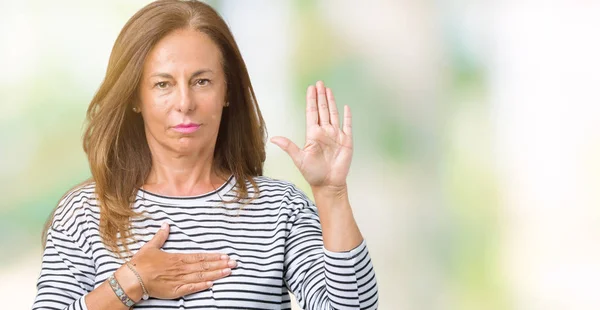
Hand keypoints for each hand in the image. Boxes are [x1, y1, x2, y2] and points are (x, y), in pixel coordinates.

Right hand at [120, 223, 236, 299]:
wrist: (132, 278)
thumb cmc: (141, 262)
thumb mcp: (151, 246)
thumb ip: (161, 236)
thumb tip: (166, 224)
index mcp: (177, 258)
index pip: (200, 256)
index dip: (214, 256)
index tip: (226, 256)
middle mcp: (181, 268)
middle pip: (204, 266)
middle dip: (221, 264)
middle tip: (234, 263)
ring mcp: (179, 280)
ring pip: (201, 276)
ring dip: (216, 274)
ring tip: (229, 272)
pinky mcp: (175, 291)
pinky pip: (191, 288)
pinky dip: (201, 286)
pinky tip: (212, 284)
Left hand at [270, 81, 352, 189]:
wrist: (328, 184)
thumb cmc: (313, 173)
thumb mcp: (299, 158)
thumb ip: (289, 146)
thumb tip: (274, 138)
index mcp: (313, 134)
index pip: (312, 113)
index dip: (311, 100)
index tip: (311, 88)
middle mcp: (324, 132)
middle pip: (322, 110)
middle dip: (321, 96)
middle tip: (319, 83)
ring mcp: (336, 135)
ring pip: (333, 114)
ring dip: (331, 102)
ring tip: (329, 90)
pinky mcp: (346, 141)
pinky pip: (347, 125)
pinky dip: (347, 116)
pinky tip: (346, 107)